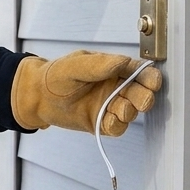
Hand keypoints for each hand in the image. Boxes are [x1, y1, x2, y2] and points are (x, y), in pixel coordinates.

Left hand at [11, 50, 162, 135]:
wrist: (37, 96)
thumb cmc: (56, 75)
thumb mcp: (75, 65)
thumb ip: (99, 64)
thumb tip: (123, 61)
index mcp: (114, 69)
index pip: (140, 73)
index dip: (149, 78)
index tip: (152, 82)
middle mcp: (115, 88)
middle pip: (141, 94)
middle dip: (143, 98)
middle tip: (139, 100)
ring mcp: (109, 106)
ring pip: (131, 112)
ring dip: (128, 112)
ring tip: (116, 108)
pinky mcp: (101, 122)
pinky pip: (117, 127)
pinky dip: (116, 125)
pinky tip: (108, 120)